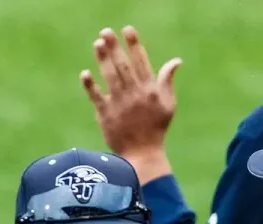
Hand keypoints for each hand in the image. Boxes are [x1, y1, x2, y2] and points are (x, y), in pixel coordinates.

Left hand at [80, 26, 181, 180]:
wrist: (142, 155)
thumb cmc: (156, 128)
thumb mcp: (168, 104)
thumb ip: (168, 81)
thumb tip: (176, 61)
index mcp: (150, 90)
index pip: (141, 62)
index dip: (134, 45)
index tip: (127, 29)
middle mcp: (135, 95)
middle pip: (123, 66)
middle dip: (115, 48)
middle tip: (106, 31)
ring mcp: (120, 105)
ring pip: (110, 78)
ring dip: (103, 60)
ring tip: (98, 43)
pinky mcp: (106, 116)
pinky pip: (97, 98)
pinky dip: (91, 86)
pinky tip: (86, 74)